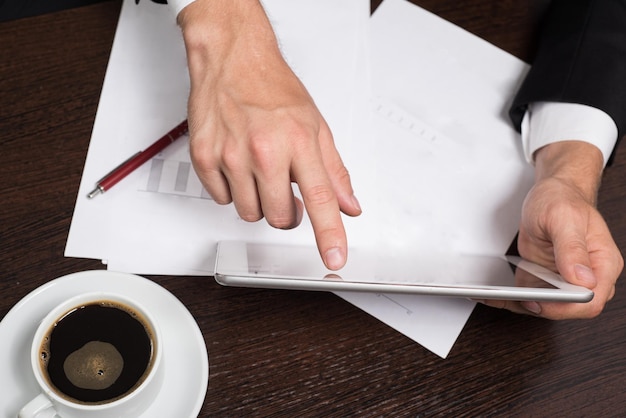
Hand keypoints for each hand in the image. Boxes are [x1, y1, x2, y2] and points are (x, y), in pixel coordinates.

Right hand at [178, 0, 360, 269]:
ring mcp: (231, 155)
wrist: (231, 58)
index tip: (333, 259)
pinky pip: (221, 199)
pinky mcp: (204, 157)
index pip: (320, 198)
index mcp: (298, 141)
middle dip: (287, 213)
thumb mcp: (316, 125)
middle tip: (286, 191)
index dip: (329, 234)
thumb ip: (334, 170)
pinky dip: (231, 190)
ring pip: (249, 213)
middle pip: (280, 217)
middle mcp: (264, 150)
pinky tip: (237, 166)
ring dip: (258, 201)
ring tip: (259, 171)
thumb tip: (349, 205)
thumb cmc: (272, 88)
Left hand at [480, 141, 622, 318]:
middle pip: (568, 309)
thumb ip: (572, 248)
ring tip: (493, 297)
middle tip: (511, 297)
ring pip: (546, 307)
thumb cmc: (564, 200)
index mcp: (602, 264)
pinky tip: (493, 294)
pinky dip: (511, 298)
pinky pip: (530, 296)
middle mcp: (587, 277)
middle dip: (538, 307)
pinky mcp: (546, 281)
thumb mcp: (564, 218)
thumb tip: (583, 279)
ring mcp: (565, 281)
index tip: (540, 299)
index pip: (590, 300)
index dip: (564, 307)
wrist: (552, 194)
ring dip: (519, 304)